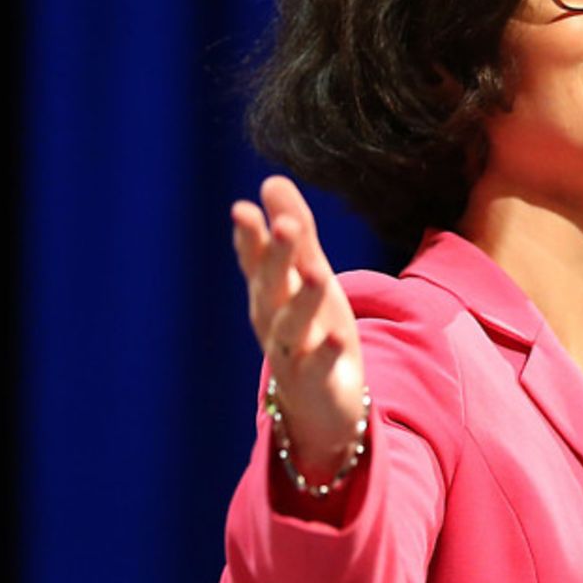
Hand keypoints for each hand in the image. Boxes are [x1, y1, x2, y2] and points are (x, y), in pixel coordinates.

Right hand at [231, 175, 366, 478]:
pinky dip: (326, 353)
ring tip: (317, 272)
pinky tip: (336, 338)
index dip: (250, 237)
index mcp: (270, 292)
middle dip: (276, 257)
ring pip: (291, 324)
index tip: (245, 209)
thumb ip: (297, 233)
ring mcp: (290, 353)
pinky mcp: (313, 382)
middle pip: (271, 286)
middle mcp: (272, 321)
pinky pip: (318, 367)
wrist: (322, 403)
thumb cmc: (313, 329)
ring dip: (303, 298)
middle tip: (283, 225)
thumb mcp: (309, 275)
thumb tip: (272, 179)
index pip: (256, 260)